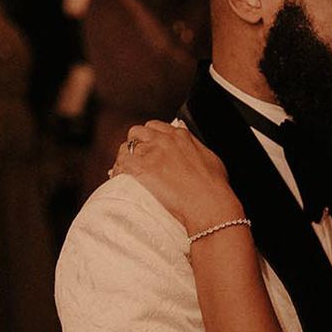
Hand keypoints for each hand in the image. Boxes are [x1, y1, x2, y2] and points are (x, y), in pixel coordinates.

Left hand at [112, 122, 244, 233]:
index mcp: (181, 136)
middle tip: (137, 159)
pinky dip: (117, 170)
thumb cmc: (214, 188)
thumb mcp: (210, 159)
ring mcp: (151, 153)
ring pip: (127, 146)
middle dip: (136, 144)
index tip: (150, 147)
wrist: (208, 204)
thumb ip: (196, 146)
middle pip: (138, 132)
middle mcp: (163, 140)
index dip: (151, 138)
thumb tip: (189, 141)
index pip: (156, 127)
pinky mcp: (141, 168)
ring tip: (125, 170)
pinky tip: (118, 178)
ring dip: (125, 157)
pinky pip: (121, 163)